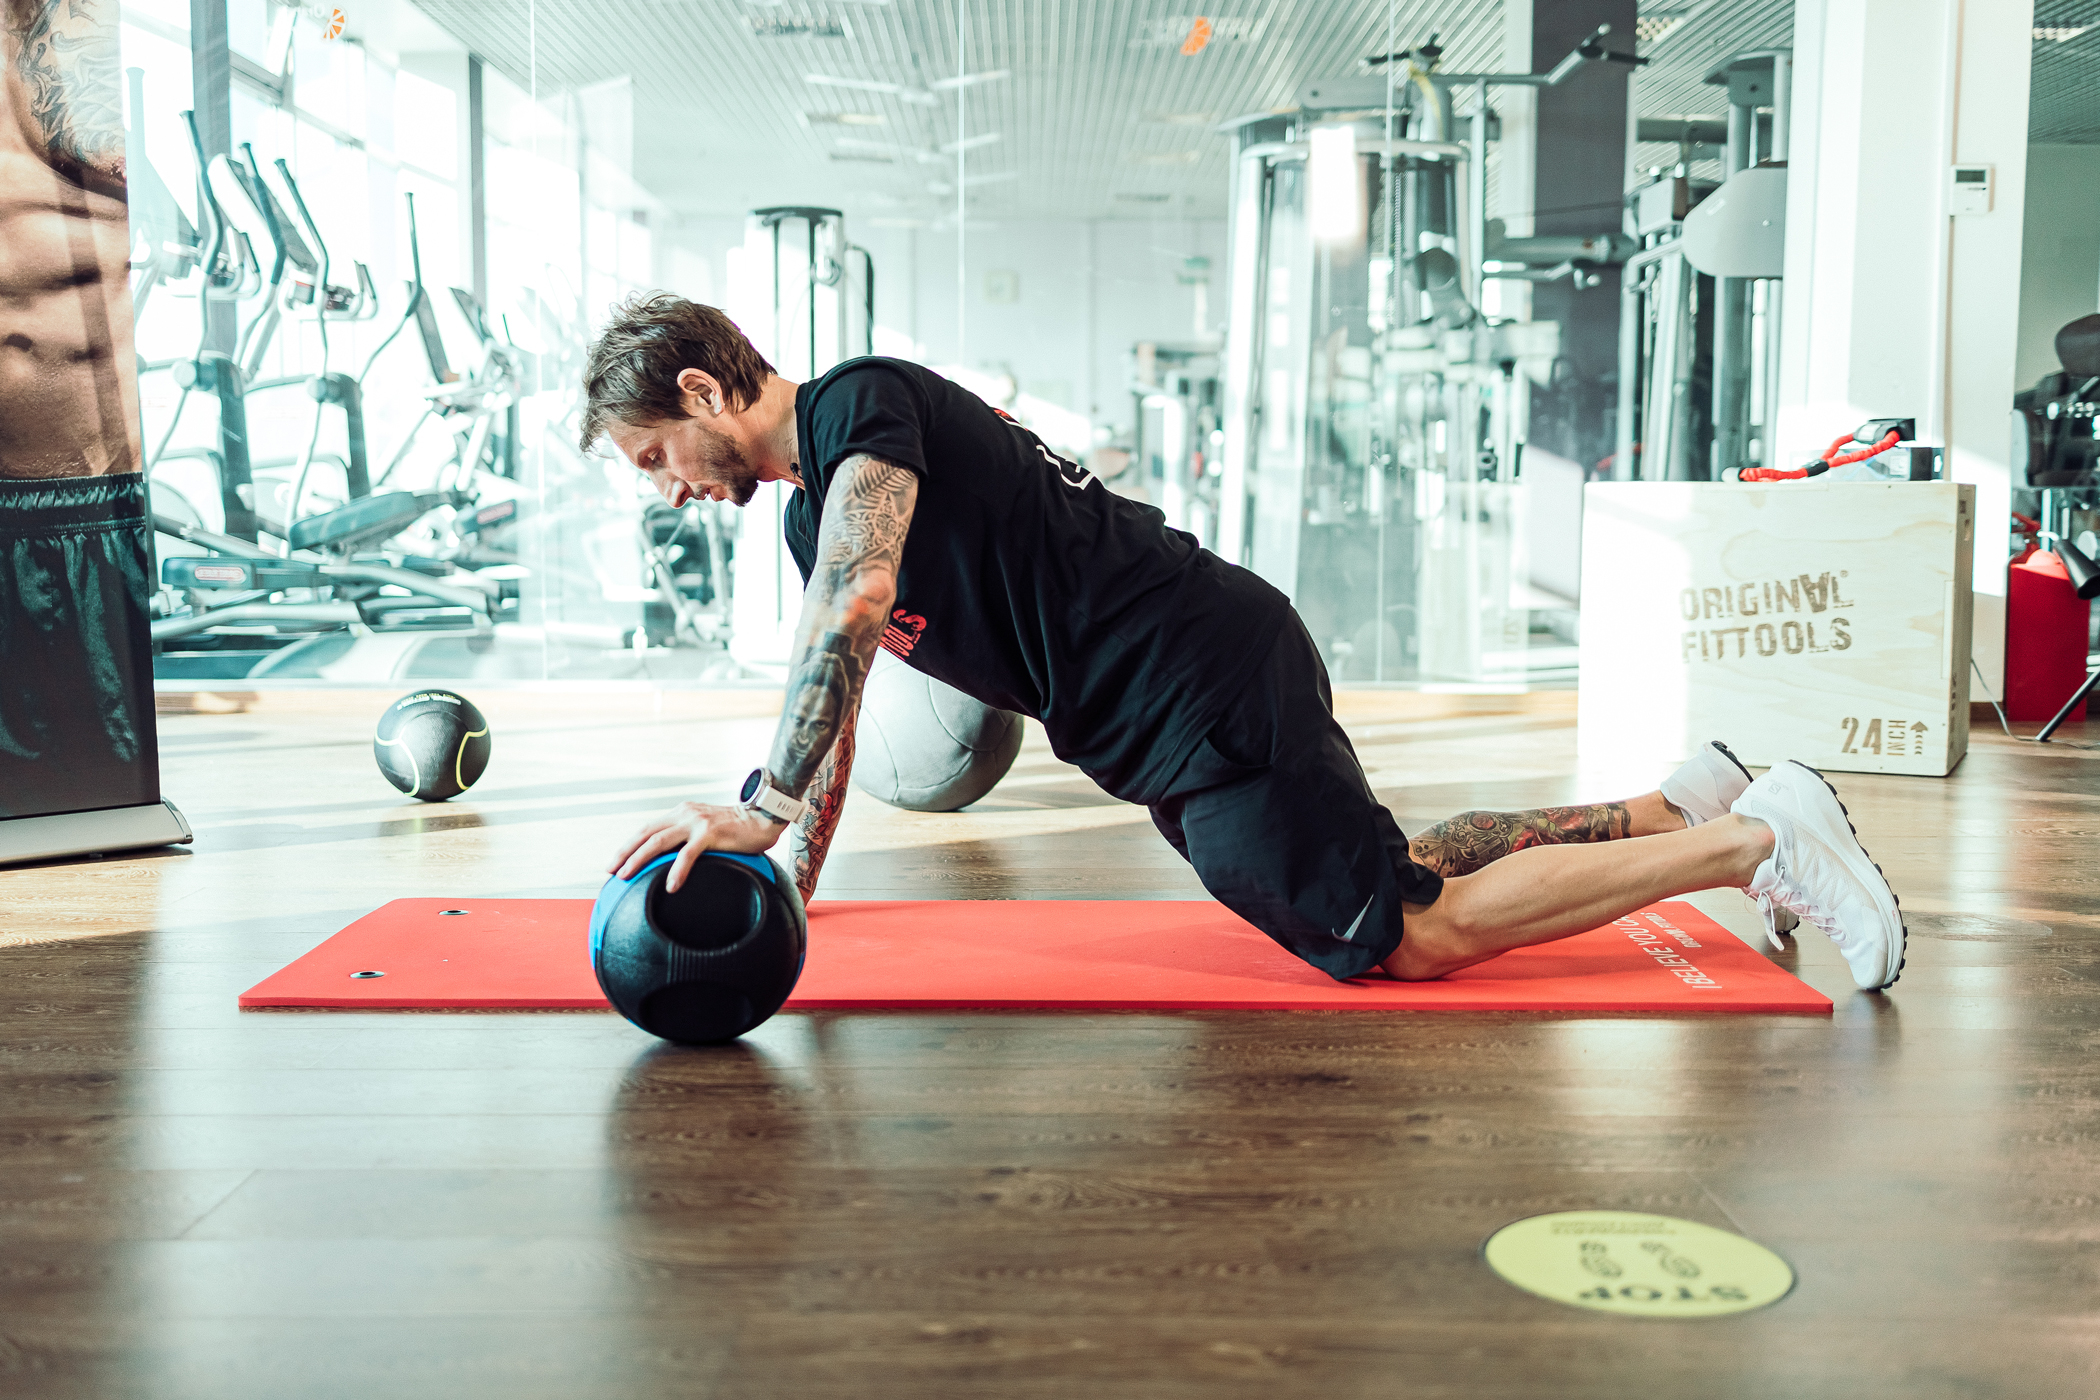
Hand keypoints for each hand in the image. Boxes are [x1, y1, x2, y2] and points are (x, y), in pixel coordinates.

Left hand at [608, 801, 785, 891]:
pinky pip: (688, 854)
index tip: (614, 862)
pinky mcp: (710, 832)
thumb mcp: (706, 830)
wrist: (763, 817)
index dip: (628, 845)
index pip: (647, 829)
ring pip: (659, 841)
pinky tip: (671, 886)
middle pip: (645, 834)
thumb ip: (689, 839)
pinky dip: (677, 870)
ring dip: (639, 859)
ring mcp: (696, 822)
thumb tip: (675, 861)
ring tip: (626, 875)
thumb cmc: (737, 829)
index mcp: (680, 813)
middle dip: (625, 852)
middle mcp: (684, 814)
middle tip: (610, 871)